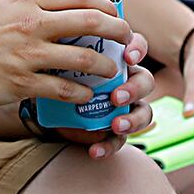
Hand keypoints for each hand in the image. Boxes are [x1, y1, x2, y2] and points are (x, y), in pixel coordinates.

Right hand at [0, 0, 135, 110]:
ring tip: (112, 71)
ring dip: (106, 66)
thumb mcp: (3, 7)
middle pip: (92, 22)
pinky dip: (81, 93)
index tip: (117, 15)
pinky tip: (86, 95)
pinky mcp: (21, 84)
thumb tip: (62, 9)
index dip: (108, 5)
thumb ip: (32, 7)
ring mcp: (27, 55)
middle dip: (119, 31)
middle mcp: (32, 25)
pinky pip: (63, 89)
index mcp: (29, 3)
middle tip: (128, 41)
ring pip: (84, 58)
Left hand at [54, 32, 157, 159]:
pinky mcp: (114, 131)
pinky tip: (95, 150)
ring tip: (116, 125)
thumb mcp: (61, 57)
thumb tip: (60, 43)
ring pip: (144, 112)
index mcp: (117, 57)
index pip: (136, 47)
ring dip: (134, 119)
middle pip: (145, 81)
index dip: (137, 49)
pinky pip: (120, 140)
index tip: (128, 57)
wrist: (47, 105)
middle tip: (116, 97)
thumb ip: (66, 49)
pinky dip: (109, 146)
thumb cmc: (59, 72)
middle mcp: (126, 80)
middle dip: (135, 89)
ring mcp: (124, 107)